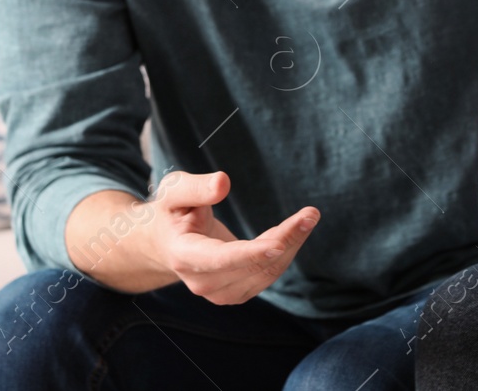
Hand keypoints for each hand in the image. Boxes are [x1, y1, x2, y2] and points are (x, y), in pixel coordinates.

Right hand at [146, 170, 318, 304]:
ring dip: (291, 244)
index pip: (220, 259)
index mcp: (184, 256)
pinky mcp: (236, 293)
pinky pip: (268, 273)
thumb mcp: (174, 191)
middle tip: (312, 214)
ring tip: (307, 217)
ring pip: (266, 272)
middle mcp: (202, 282)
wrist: (165, 243)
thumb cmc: (171, 212)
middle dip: (286, 239)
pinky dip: (284, 251)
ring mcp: (220, 292)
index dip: (250, 254)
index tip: (278, 243)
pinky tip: (288, 230)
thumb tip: (223, 183)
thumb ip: (195, 188)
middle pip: (252, 265)